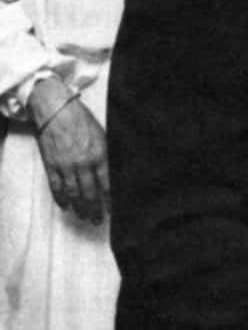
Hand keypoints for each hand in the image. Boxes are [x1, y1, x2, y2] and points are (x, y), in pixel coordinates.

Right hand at [28, 77, 108, 222]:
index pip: (107, 183)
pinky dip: (61, 198)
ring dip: (79, 207)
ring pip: (73, 193)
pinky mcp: (50, 164)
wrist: (56, 109)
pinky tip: (66, 206)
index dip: (109, 199)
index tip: (113, 210)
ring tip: (84, 217)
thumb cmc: (82, 119)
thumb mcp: (103, 134)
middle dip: (95, 209)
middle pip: (90, 193)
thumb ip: (107, 153)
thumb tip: (115, 170)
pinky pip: (56, 187)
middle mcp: (83, 162)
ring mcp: (65, 165)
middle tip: (98, 220)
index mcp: (100, 154)